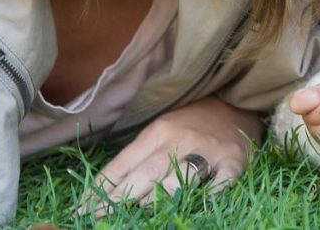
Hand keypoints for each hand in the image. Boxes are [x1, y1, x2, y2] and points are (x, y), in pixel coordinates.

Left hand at [84, 95, 261, 213]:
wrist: (236, 101)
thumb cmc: (192, 121)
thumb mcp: (162, 128)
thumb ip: (140, 155)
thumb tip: (107, 189)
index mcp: (158, 131)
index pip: (125, 163)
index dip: (102, 188)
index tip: (83, 210)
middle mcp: (181, 140)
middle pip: (148, 173)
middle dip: (121, 198)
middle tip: (100, 217)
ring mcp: (209, 150)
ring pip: (181, 178)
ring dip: (160, 198)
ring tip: (141, 213)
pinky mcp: (235, 160)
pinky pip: (224, 180)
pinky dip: (214, 193)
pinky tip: (202, 203)